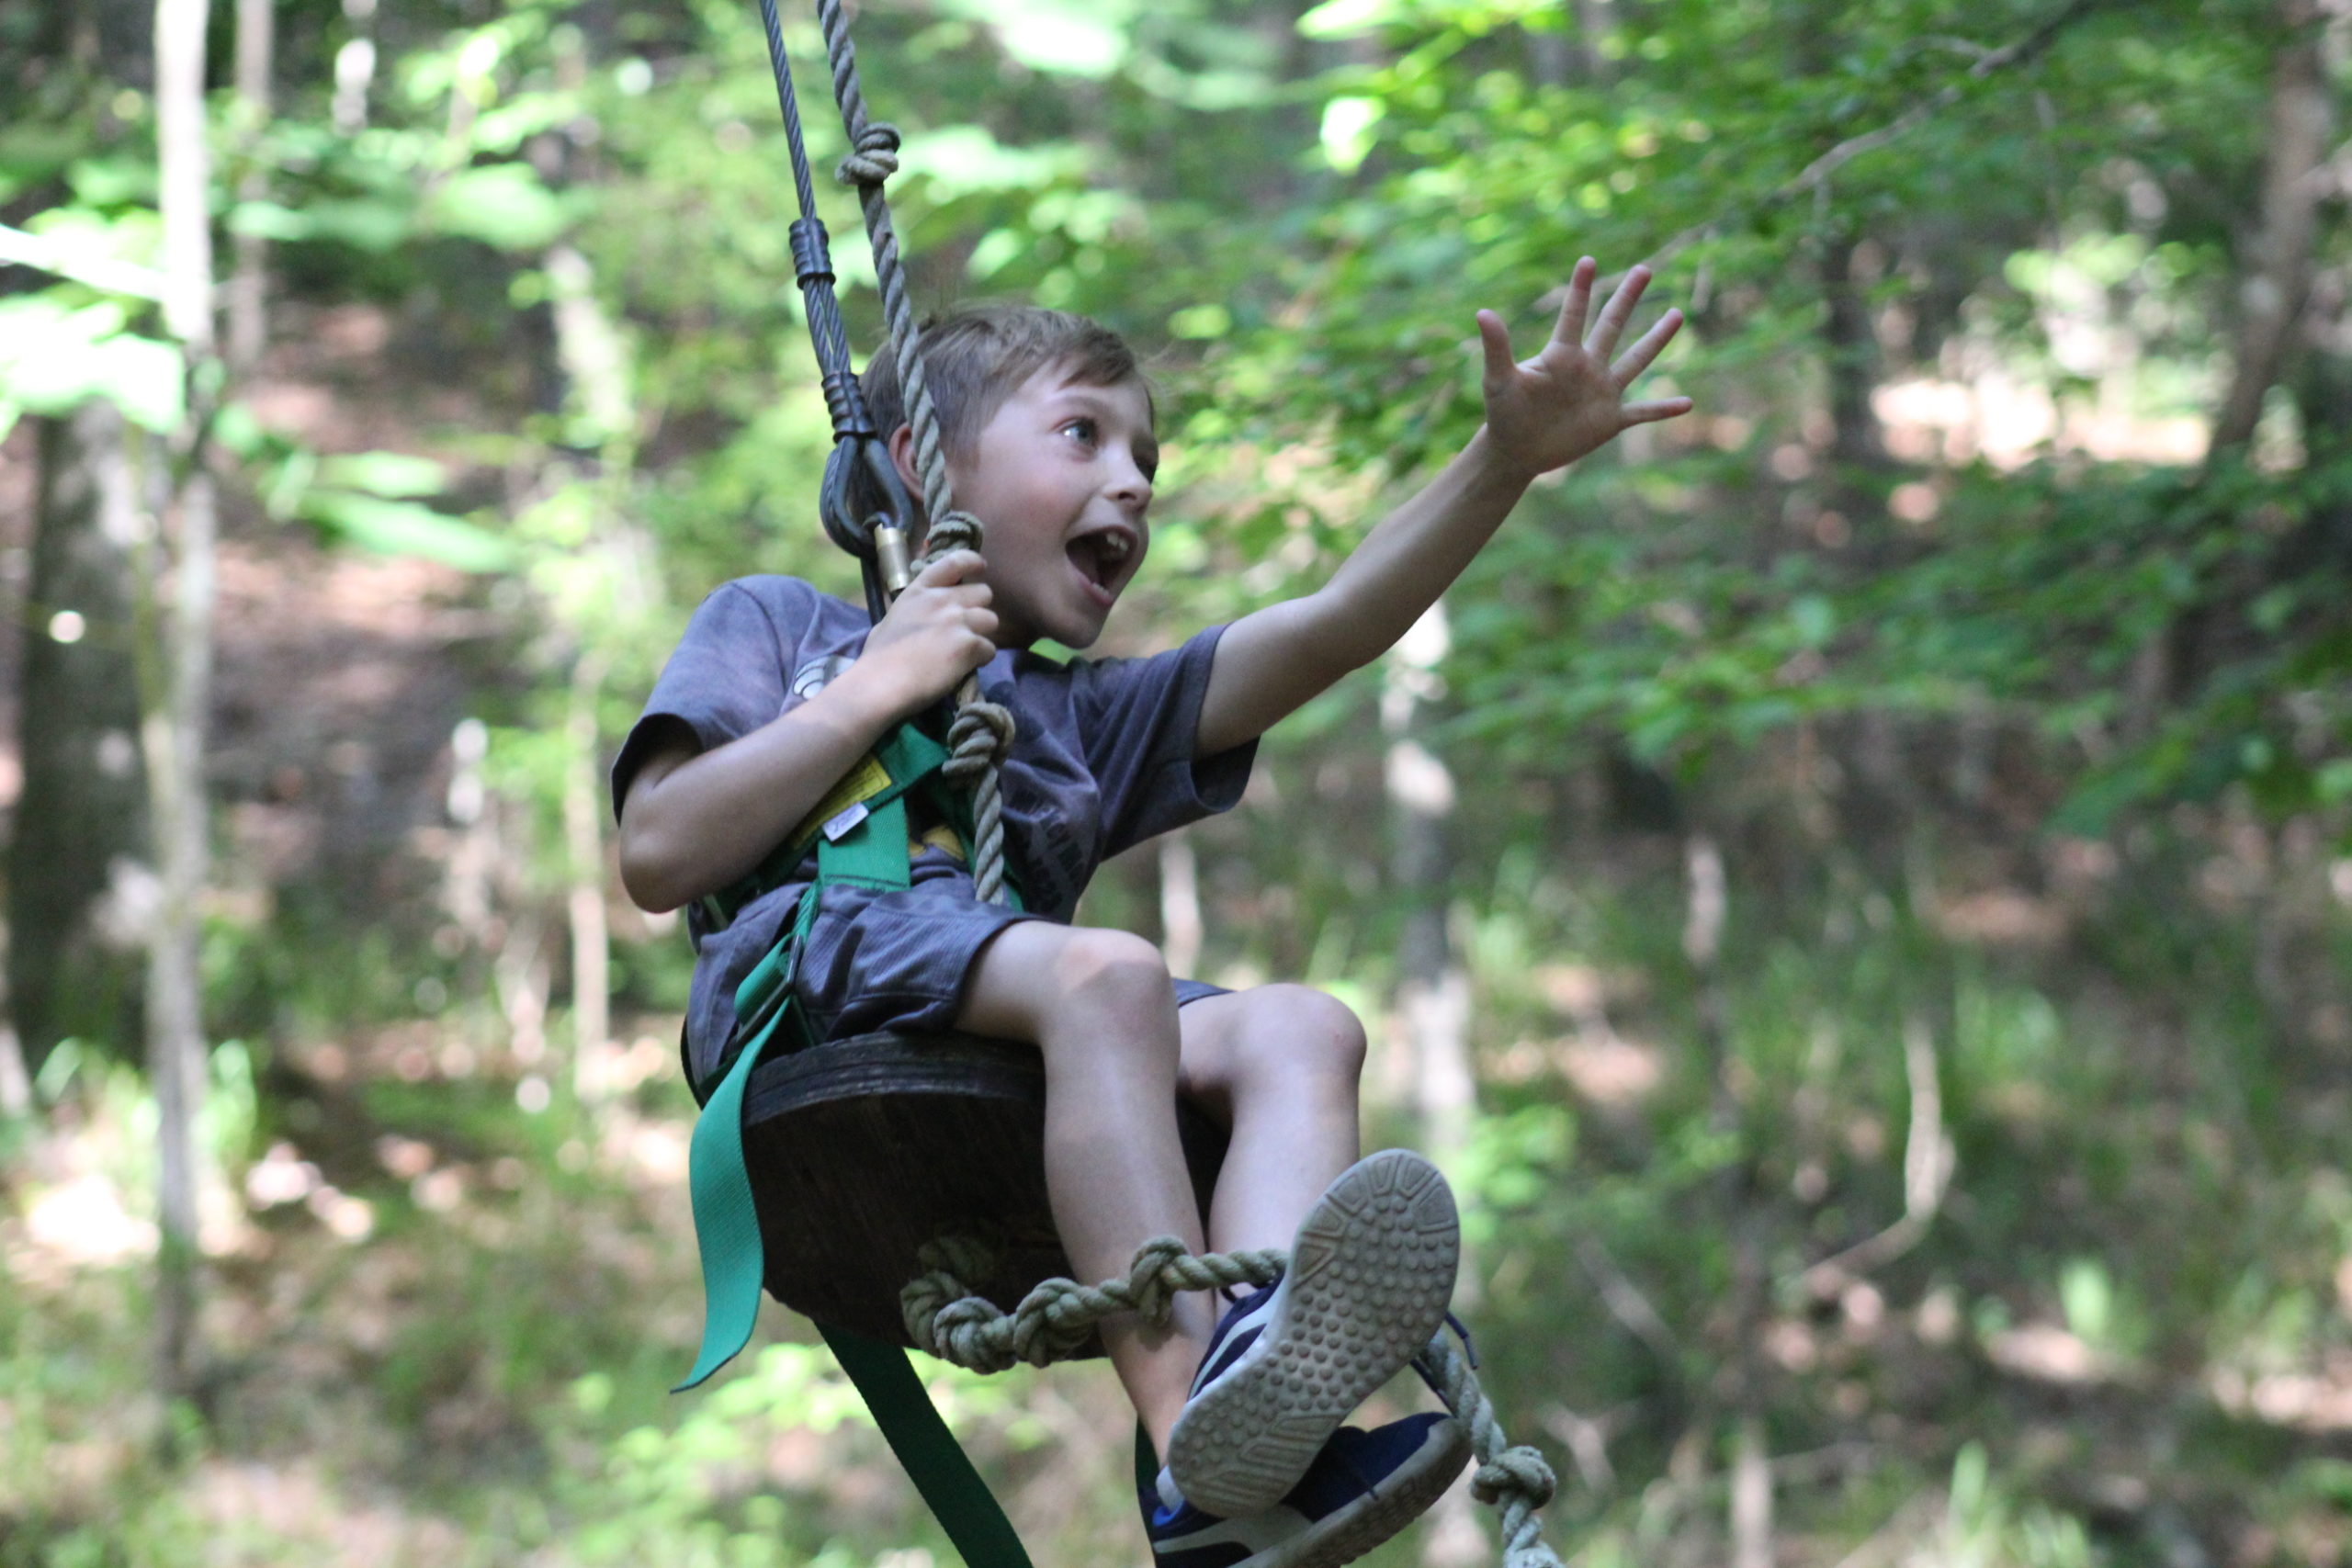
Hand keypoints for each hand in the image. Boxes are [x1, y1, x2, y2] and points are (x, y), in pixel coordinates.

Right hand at [855, 549, 998, 715]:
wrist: (881, 684)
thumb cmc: (878, 659)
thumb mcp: (890, 620)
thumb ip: (912, 611)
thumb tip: (918, 618)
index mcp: (919, 590)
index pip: (955, 561)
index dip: (973, 562)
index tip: (980, 567)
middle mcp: (942, 600)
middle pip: (984, 592)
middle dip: (979, 609)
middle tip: (967, 628)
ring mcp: (957, 620)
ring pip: (991, 620)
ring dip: (983, 635)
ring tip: (966, 651)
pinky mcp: (969, 644)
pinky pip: (990, 648)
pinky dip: (981, 659)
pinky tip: (963, 668)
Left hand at [1477, 257, 1692, 480]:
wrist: (1515, 452)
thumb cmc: (1503, 414)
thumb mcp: (1499, 380)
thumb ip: (1497, 347)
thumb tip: (1482, 312)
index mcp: (1562, 355)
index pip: (1574, 315)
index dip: (1581, 289)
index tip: (1588, 259)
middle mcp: (1587, 367)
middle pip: (1612, 325)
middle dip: (1627, 298)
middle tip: (1644, 270)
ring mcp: (1601, 392)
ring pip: (1636, 360)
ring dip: (1656, 338)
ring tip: (1677, 313)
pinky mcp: (1610, 420)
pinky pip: (1642, 412)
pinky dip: (1663, 409)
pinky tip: (1687, 403)